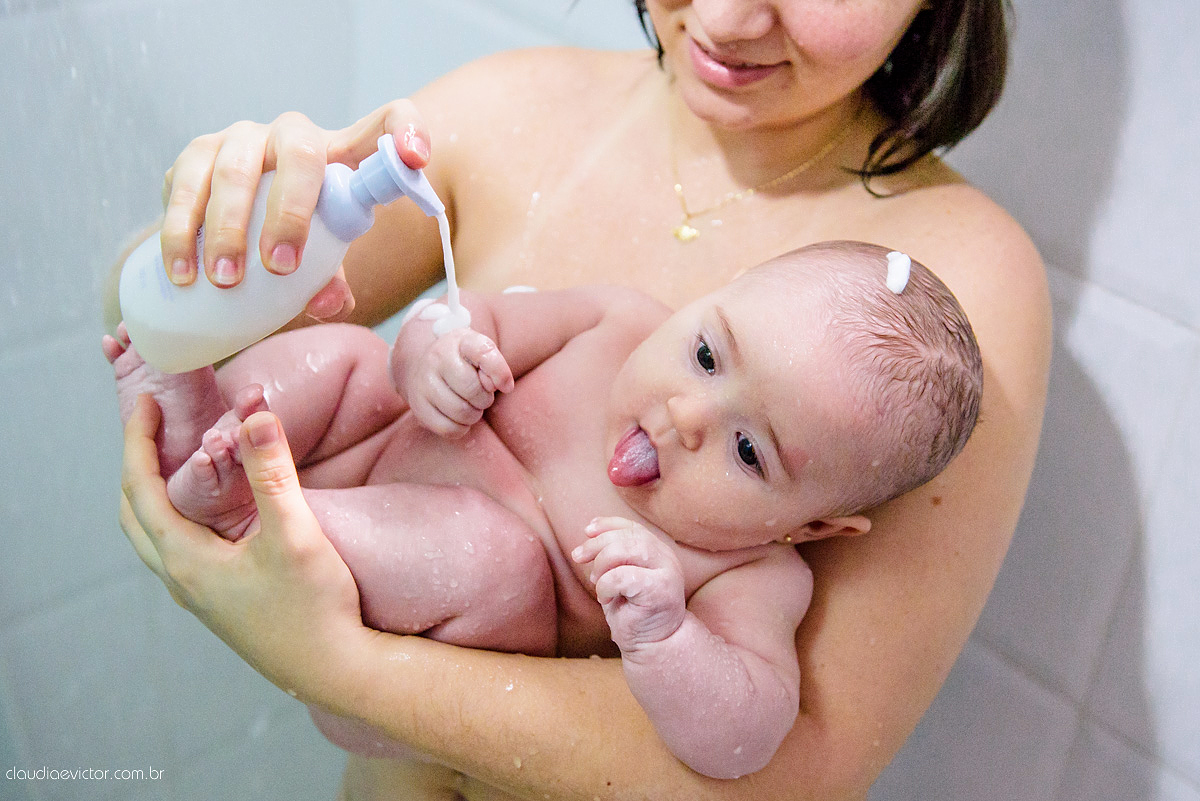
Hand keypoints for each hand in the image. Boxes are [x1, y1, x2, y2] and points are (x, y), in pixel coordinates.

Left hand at [120, 395, 365, 701]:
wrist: (336, 670)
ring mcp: (200, 595)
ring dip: (155, 493)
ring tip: (179, 459)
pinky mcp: (222, 602)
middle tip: (153, 427)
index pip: (140, 489)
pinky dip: (181, 515)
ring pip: (156, 536)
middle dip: (136, 466)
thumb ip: (272, 474)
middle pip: (134, 515)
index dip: (137, 442)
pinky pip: (182, 549)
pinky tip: (216, 508)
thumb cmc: (313, 608)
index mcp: (185, 560)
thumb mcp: (294, 534)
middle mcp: (182, 579)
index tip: (145, 403)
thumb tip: (254, 416)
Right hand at [159, 101, 431, 319]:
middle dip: (289, 212)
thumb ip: (331, 277)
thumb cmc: (295, 237)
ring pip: (232, 167)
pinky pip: (183, 184)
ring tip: (224, 280)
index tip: (415, 159)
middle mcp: (291, 135)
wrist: (230, 225)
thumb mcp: (323, 254)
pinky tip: (182, 272)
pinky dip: (179, 231)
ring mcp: (239, 139)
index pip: (386, 122)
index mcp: (339, 153)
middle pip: (300, 152)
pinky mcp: (193, 155)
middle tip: (280, 268)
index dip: (406, 132)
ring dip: (226, 227)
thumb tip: (331, 302)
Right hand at [404, 326, 513, 437]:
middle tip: (481, 397)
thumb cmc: (462, 362)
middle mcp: (437, 357)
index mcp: (459, 340)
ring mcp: (424, 382)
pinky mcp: (418, 406)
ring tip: (470, 406)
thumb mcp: (480, 354)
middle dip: (485, 399)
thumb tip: (504, 386)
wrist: (422, 367)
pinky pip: (448, 428)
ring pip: (461, 412)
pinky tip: (458, 418)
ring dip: (473, 415)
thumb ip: (495, 365)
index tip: (506, 386)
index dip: (500, 373)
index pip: (484, 352)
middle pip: (473, 390)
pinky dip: (460, 428)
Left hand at [572, 517, 685, 652]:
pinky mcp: (661, 591)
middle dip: (597, 544)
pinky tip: (605, 598)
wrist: (653, 645)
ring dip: (602, 563)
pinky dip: (606, 585)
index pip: (633, 528)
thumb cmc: (633, 612)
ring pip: (627, 550)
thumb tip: (590, 531)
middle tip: (578, 557)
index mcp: (658, 552)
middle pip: (629, 536)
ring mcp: (668, 573)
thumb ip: (613, 555)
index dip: (608, 524)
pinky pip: (624, 576)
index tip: (587, 530)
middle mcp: (667, 558)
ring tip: (595, 582)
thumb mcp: (620, 578)